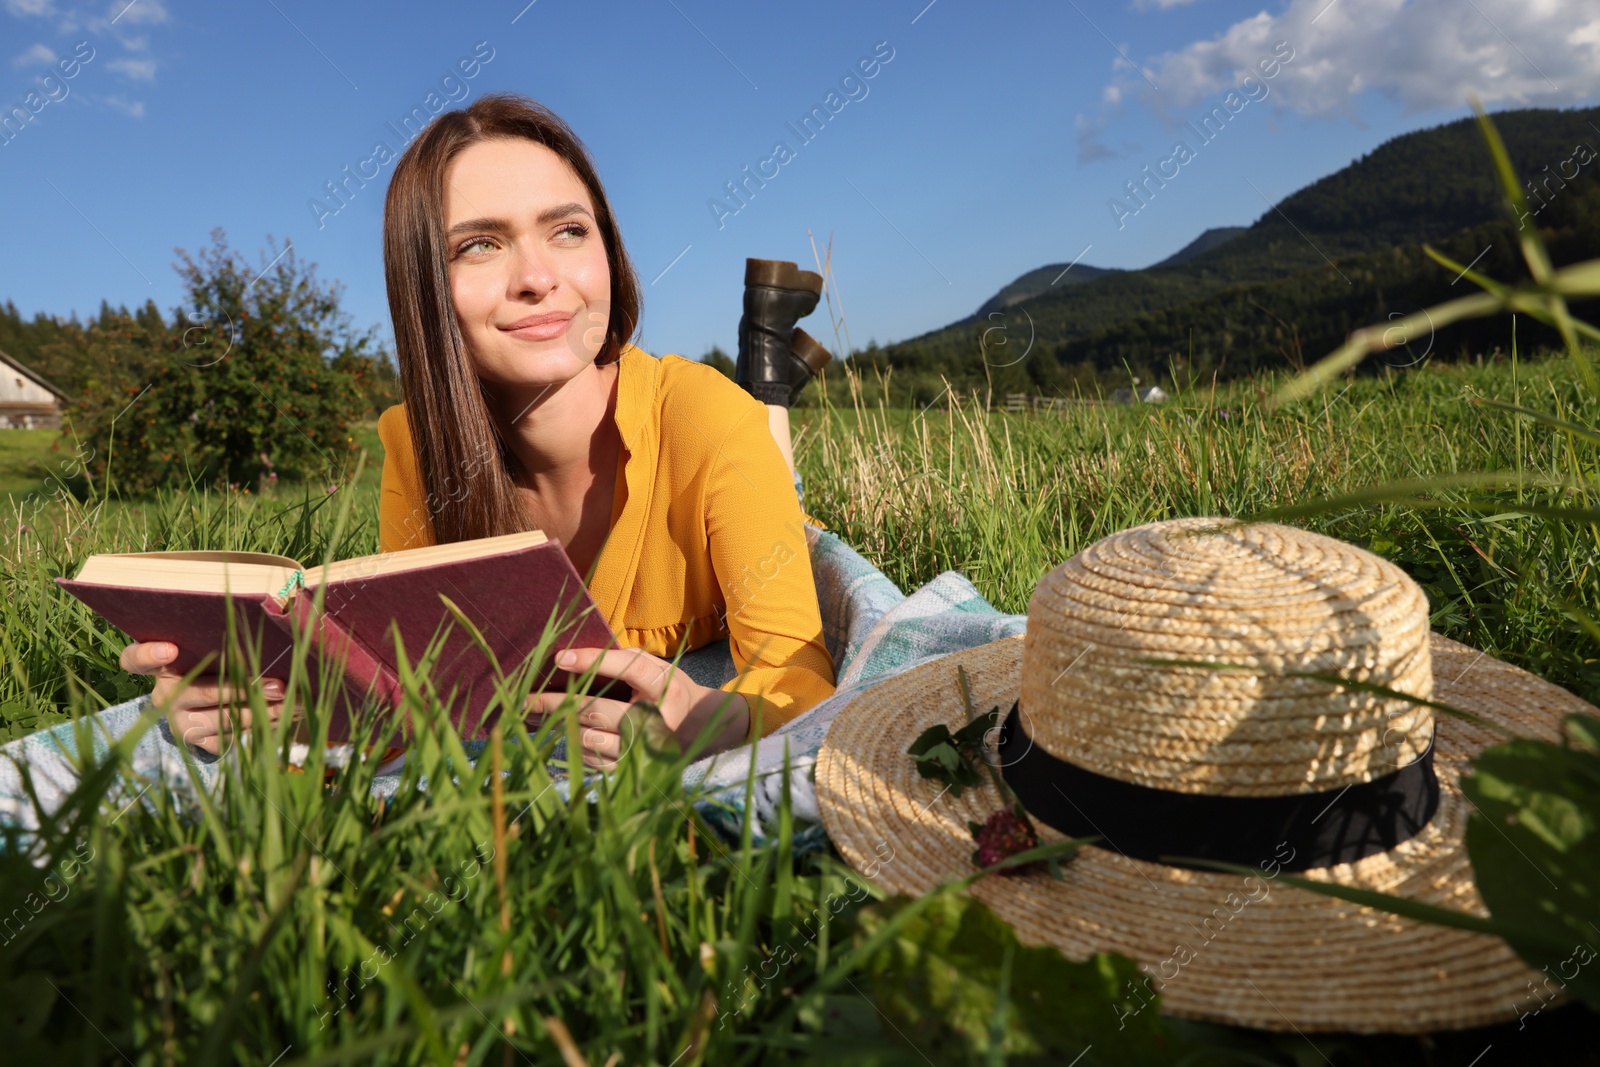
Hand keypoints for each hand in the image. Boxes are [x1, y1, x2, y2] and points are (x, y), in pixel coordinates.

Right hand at [120, 641, 285, 755]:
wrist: (214, 702)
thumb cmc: (217, 658)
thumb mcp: (211, 643)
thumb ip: (220, 632)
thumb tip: (265, 612)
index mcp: (159, 665)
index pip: (135, 659)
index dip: (148, 654)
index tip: (170, 648)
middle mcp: (164, 695)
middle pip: (200, 692)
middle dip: (243, 688)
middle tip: (276, 684)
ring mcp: (179, 722)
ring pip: (221, 719)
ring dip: (260, 709)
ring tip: (288, 698)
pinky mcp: (197, 742)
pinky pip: (230, 737)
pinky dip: (261, 725)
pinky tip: (284, 713)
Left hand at [525, 647, 750, 768]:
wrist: (700, 727)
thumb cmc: (669, 690)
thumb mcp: (656, 668)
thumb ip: (622, 661)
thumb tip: (571, 660)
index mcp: (664, 687)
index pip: (627, 668)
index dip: (593, 661)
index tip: (560, 657)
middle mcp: (655, 721)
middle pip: (596, 710)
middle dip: (555, 703)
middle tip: (525, 699)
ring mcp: (643, 750)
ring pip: (588, 737)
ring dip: (556, 727)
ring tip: (532, 717)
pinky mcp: (633, 769)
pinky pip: (591, 758)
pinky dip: (570, 745)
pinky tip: (554, 734)